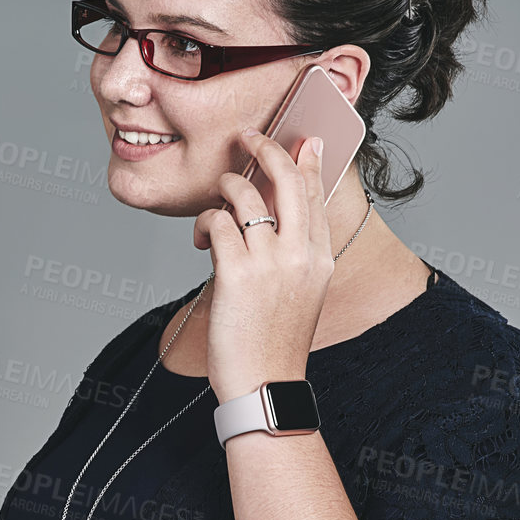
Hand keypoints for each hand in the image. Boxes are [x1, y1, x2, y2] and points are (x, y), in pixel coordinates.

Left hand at [191, 129, 335, 403]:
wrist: (264, 383)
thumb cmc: (274, 342)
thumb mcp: (301, 293)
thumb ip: (295, 255)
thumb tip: (273, 219)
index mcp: (320, 258)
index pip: (316, 194)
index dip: (307, 160)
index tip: (301, 139)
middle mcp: (300, 254)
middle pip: (287, 178)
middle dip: (265, 147)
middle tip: (246, 136)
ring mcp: (269, 262)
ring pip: (244, 195)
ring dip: (224, 189)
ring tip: (215, 204)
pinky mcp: (236, 272)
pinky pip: (216, 222)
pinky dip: (203, 223)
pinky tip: (199, 240)